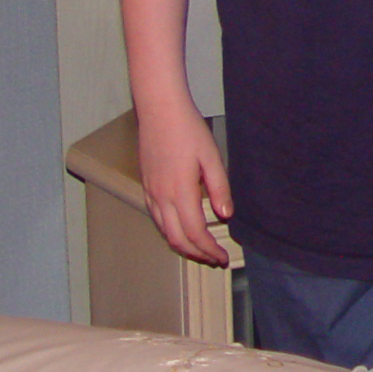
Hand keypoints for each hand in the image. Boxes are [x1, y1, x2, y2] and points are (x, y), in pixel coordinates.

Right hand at [136, 101, 233, 266]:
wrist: (159, 111)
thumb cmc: (188, 130)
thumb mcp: (211, 157)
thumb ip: (219, 188)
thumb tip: (226, 215)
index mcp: (180, 192)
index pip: (196, 233)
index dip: (210, 250)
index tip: (223, 258)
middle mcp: (161, 197)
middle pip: (177, 239)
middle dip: (197, 254)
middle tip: (215, 260)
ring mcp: (151, 193)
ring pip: (164, 231)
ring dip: (183, 245)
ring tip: (201, 250)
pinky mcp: (147, 186)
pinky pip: (156, 218)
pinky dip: (170, 232)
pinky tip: (182, 230)